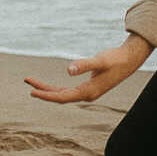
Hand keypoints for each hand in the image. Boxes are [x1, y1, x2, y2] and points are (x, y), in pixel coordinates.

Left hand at [25, 33, 153, 103]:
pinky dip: (56, 87)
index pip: (62, 97)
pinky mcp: (88, 86)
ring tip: (31, 82)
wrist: (129, 59)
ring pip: (62, 93)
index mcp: (88, 92)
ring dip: (47, 88)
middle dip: (43, 90)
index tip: (32, 91)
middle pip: (60, 96)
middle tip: (27, 81)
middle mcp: (87, 95)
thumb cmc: (115, 59)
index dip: (46, 95)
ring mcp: (87, 92)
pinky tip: (48, 85)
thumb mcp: (100, 60)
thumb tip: (68, 70)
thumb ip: (85, 65)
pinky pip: (68, 90)